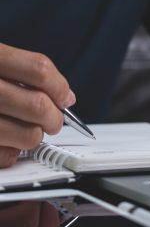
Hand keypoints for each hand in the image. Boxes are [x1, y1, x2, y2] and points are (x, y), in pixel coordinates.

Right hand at [0, 43, 74, 167]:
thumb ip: (25, 71)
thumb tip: (66, 97)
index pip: (38, 69)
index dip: (59, 86)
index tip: (64, 97)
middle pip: (38, 106)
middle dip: (54, 118)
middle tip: (52, 120)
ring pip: (28, 136)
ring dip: (35, 137)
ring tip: (27, 131)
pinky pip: (5, 156)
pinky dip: (11, 153)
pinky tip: (4, 143)